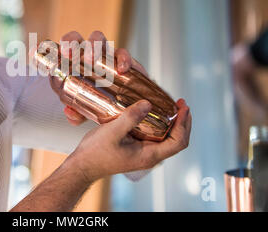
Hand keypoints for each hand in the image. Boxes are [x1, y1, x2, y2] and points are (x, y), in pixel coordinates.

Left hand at [59, 30, 147, 124]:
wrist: (129, 104)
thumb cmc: (102, 101)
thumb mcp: (86, 111)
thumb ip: (77, 114)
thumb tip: (70, 114)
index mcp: (74, 63)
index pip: (60, 50)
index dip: (51, 48)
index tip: (43, 50)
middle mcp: (87, 54)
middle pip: (76, 38)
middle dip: (70, 42)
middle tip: (68, 54)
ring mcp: (105, 54)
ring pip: (98, 38)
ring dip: (93, 45)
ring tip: (91, 60)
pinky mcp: (124, 59)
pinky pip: (122, 53)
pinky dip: (122, 59)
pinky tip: (121, 69)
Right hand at [65, 99, 191, 183]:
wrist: (82, 165)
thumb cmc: (96, 153)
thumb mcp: (113, 132)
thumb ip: (130, 118)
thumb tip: (148, 104)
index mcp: (149, 155)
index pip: (178, 142)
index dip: (184, 124)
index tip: (182, 108)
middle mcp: (150, 155)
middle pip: (176, 139)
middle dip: (182, 121)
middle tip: (180, 103)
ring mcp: (143, 152)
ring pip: (166, 137)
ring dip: (172, 121)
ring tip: (171, 105)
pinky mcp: (136, 147)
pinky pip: (153, 135)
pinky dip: (158, 123)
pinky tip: (151, 111)